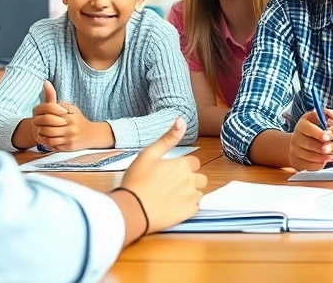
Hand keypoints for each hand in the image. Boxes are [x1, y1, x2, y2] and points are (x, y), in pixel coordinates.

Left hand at [33, 81, 110, 150]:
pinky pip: (53, 145)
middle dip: (38, 123)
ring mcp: (69, 136)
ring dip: (42, 134)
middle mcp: (70, 124)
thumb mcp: (69, 107)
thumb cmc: (77, 119)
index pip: (50, 109)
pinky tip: (46, 139)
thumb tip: (45, 82)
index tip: (36, 114)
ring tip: (40, 131)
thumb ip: (55, 98)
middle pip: (47, 123)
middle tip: (35, 123)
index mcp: (69, 113)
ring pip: (48, 135)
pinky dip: (47, 142)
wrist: (92, 134)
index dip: (40, 112)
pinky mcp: (69, 146)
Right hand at [118, 118, 205, 233]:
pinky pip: (196, 207)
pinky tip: (173, 206)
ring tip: (171, 197)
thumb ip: (167, 138)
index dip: (184, 167)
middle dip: (191, 180)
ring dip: (190, 193)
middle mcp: (191, 180)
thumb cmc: (137, 180)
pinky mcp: (189, 213)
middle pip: (200, 178)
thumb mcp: (148, 154)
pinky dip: (188, 207)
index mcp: (182, 165)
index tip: (171, 173)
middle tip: (172, 186)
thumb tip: (181, 120)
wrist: (131, 209)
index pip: (194, 163)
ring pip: (199, 193)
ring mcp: (191, 197)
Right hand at [289, 110, 332, 171]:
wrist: (300, 143)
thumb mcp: (319, 120)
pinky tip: (325, 161)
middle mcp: (295, 137)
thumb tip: (329, 113)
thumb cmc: (315, 130)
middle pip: (309, 144)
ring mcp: (294, 150)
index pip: (308, 128)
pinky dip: (318, 164)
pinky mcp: (296, 162)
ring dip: (322, 157)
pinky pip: (308, 165)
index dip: (318, 133)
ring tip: (332, 156)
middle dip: (323, 147)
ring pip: (309, 156)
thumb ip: (325, 117)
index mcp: (302, 124)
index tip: (328, 137)